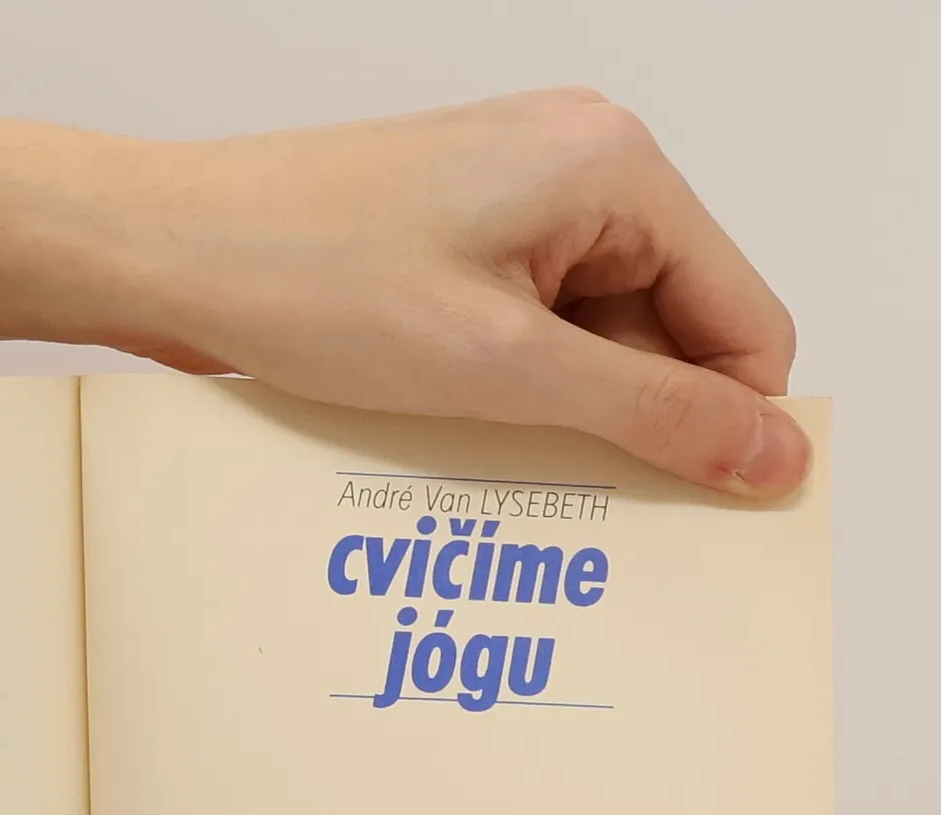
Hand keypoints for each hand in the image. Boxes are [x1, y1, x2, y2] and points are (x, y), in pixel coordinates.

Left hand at [0, 89, 806, 498]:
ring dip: (560, 420)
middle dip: (632, 425)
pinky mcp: (452, 249)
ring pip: (590, 346)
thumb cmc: (309, 279)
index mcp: (616, 169)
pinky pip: (523, 339)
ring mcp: (509, 209)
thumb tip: (776, 454)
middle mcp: (576, 172)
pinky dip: (508, 399)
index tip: (697, 519)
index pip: (745, 319)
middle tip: (573, 510)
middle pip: (670, 334)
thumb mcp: (505, 371)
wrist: (164, 249)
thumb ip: (653, 415)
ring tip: (489, 466)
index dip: (727, 425)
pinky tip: (457, 442)